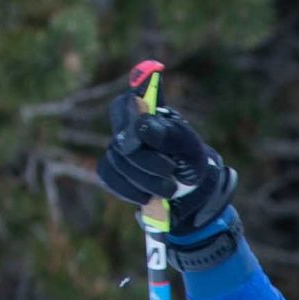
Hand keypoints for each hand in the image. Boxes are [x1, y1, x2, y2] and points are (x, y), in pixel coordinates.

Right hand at [99, 86, 237, 235]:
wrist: (187, 188)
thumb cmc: (188, 159)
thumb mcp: (188, 146)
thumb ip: (168, 134)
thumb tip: (142, 124)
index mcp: (147, 111)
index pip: (126, 103)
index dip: (130, 117)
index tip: (142, 130)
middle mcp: (127, 127)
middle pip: (123, 141)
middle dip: (148, 161)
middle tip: (171, 170)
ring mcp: (115, 148)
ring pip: (118, 163)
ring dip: (146, 181)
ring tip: (169, 188)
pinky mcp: (110, 170)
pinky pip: (110, 179)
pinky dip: (131, 191)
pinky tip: (148, 196)